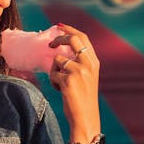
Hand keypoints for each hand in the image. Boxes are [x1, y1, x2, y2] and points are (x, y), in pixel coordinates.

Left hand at [48, 23, 100, 141]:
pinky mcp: (68, 79)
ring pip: (57, 60)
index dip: (70, 30)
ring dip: (54, 71)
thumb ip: (79, 63)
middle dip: (58, 39)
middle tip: (49, 45)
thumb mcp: (87, 77)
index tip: (59, 26)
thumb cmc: (83, 99)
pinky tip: (62, 92)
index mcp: (94, 62)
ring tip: (61, 84)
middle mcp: (88, 64)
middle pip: (72, 40)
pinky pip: (53, 74)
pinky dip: (54, 82)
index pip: (83, 37)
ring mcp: (79, 71)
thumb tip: (61, 51)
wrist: (85, 118)